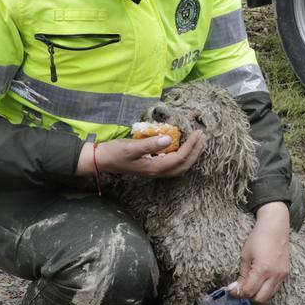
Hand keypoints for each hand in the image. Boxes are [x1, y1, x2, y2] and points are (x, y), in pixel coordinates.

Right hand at [76, 130, 204, 178]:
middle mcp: (157, 172)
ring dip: (191, 155)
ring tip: (198, 142)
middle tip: (203, 137)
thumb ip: (150, 144)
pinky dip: (182, 157)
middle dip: (196, 152)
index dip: (191, 146)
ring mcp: (154, 171)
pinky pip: (172, 164)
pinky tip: (182, 147)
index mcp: (154, 167)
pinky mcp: (151, 167)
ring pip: (179, 167)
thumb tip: (169, 139)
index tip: (198, 133)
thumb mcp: (131, 147)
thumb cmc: (114, 153)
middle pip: (184, 165)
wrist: (100, 161)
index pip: (180, 158)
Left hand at [232, 202, 290, 302]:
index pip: (249, 291)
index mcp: (262, 269)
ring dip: (258, 294)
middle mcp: (274, 274)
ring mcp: (282, 275)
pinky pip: (275, 288)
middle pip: (260, 298)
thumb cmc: (258, 238)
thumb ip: (241, 274)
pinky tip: (260, 281)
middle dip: (248, 296)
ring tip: (250, 285)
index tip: (232, 290)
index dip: (238, 293)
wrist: (275, 226)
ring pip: (269, 296)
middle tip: (241, 289)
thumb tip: (235, 289)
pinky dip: (266, 289)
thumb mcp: (245, 255)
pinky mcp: (286, 273)